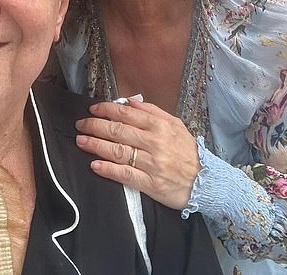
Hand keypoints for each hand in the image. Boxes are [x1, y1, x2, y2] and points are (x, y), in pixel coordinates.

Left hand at [76, 99, 200, 209]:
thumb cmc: (187, 151)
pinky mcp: (150, 184)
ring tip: (81, 141)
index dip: (106, 110)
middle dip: (95, 126)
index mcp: (159, 125)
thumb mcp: (175, 125)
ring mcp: (152, 164)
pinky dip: (108, 169)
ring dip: (95, 145)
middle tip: (80, 124)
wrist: (206, 181)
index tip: (92, 109)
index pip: (126, 113)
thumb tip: (129, 101)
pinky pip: (125, 174)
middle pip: (118, 131)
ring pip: (118, 151)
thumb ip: (152, 111)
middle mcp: (154, 143)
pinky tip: (94, 165)